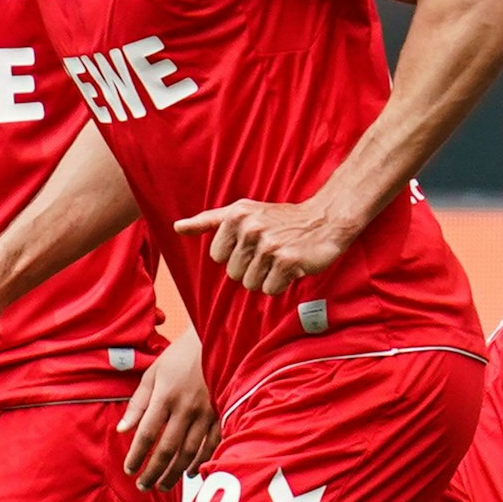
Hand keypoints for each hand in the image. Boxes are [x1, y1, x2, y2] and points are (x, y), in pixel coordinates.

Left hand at [118, 329, 218, 488]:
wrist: (218, 340)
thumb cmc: (181, 356)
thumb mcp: (154, 373)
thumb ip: (138, 403)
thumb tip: (123, 430)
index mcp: (166, 395)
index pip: (147, 433)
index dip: (136, 455)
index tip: (128, 469)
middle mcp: (186, 407)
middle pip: (167, 449)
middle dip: (153, 471)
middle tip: (143, 486)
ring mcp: (207, 412)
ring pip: (189, 452)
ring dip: (174, 473)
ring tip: (163, 485)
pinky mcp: (222, 414)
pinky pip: (212, 445)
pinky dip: (200, 462)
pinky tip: (190, 471)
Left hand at [174, 197, 362, 295]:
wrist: (325, 219)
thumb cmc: (282, 218)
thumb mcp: (244, 212)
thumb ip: (209, 221)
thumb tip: (177, 227)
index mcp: (236, 215)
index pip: (217, 257)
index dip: (236, 256)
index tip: (254, 244)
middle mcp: (251, 227)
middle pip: (233, 274)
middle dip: (252, 269)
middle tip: (271, 252)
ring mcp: (269, 244)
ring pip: (250, 284)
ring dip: (267, 277)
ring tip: (281, 259)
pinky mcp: (287, 260)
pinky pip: (270, 290)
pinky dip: (281, 284)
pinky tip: (291, 267)